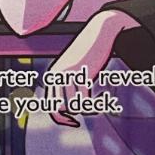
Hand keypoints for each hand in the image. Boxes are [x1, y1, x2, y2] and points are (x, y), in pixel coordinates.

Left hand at [48, 10, 124, 125]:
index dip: (61, 119)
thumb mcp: (76, 69)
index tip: (75, 122)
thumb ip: (70, 85)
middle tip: (84, 117)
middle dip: (70, 118)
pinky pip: (85, 102)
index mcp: (53, 75)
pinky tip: (104, 98)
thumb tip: (70, 109)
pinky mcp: (81, 74)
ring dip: (89, 110)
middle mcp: (56, 75)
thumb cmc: (90, 52)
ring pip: (74, 107)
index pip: (50, 106)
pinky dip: (96, 106)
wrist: (100, 32)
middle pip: (58, 109)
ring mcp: (68, 74)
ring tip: (101, 103)